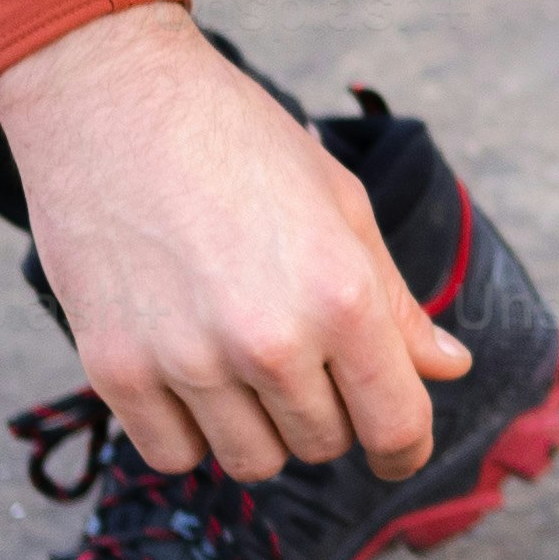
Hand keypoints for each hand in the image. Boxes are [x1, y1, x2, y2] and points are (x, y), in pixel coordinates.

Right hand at [0, 4, 469, 481]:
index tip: (397, 449)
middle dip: (328, 414)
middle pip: (324, 444)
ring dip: (261, 429)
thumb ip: (394, 301)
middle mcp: (268, 341)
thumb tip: (449, 367)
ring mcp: (187, 361)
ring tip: (244, 364)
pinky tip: (190, 378)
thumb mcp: (340, 204)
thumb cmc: (237, 139)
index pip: (395, 425)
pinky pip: (173, 455)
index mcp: (340, 295)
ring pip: (252, 462)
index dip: (405, 449)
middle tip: (302, 358)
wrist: (110, 96)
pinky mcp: (115, 370)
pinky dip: (189, 433)